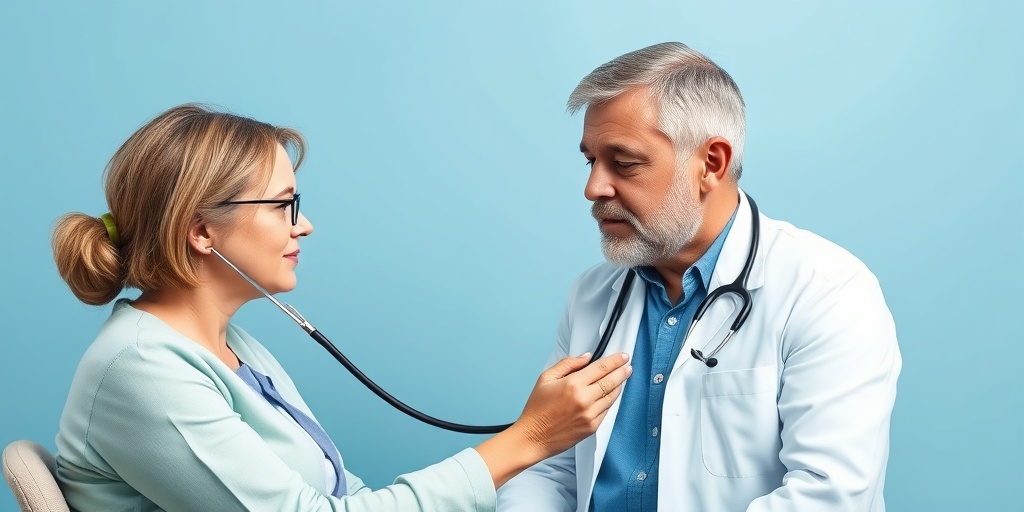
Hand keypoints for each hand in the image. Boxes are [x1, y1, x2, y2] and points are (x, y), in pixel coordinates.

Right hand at [511, 352, 631, 458]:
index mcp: (573, 384)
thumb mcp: (546, 378)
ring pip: (612, 396)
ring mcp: (590, 414)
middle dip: (622, 371)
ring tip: (623, 377)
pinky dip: (611, 400)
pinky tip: (611, 394)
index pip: (601, 368)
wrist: (534, 437)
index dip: (615, 360)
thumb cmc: (537, 409)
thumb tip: (586, 357)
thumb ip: (568, 364)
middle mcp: (584, 399)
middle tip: (627, 365)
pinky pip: (607, 410)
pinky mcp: (592, 427)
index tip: (622, 356)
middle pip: (611, 381)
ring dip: (619, 385)